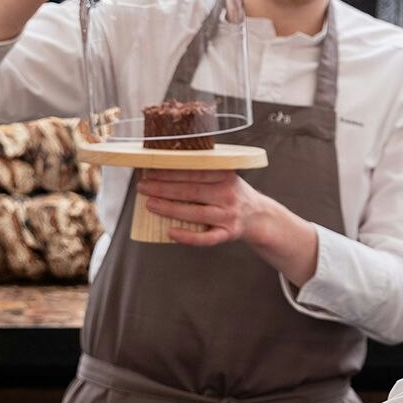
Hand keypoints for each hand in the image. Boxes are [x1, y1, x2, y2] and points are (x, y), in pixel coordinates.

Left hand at [140, 169, 319, 286]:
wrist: (259, 216)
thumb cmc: (232, 194)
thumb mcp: (224, 176)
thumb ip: (203, 170)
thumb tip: (164, 164)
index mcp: (226, 176)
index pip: (194, 172)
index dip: (170, 171)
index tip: (150, 170)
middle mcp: (229, 195)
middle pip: (192, 191)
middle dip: (163, 188)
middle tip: (142, 187)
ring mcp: (229, 216)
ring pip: (196, 213)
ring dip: (170, 209)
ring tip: (150, 205)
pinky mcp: (229, 234)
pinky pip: (207, 238)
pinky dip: (188, 237)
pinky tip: (171, 233)